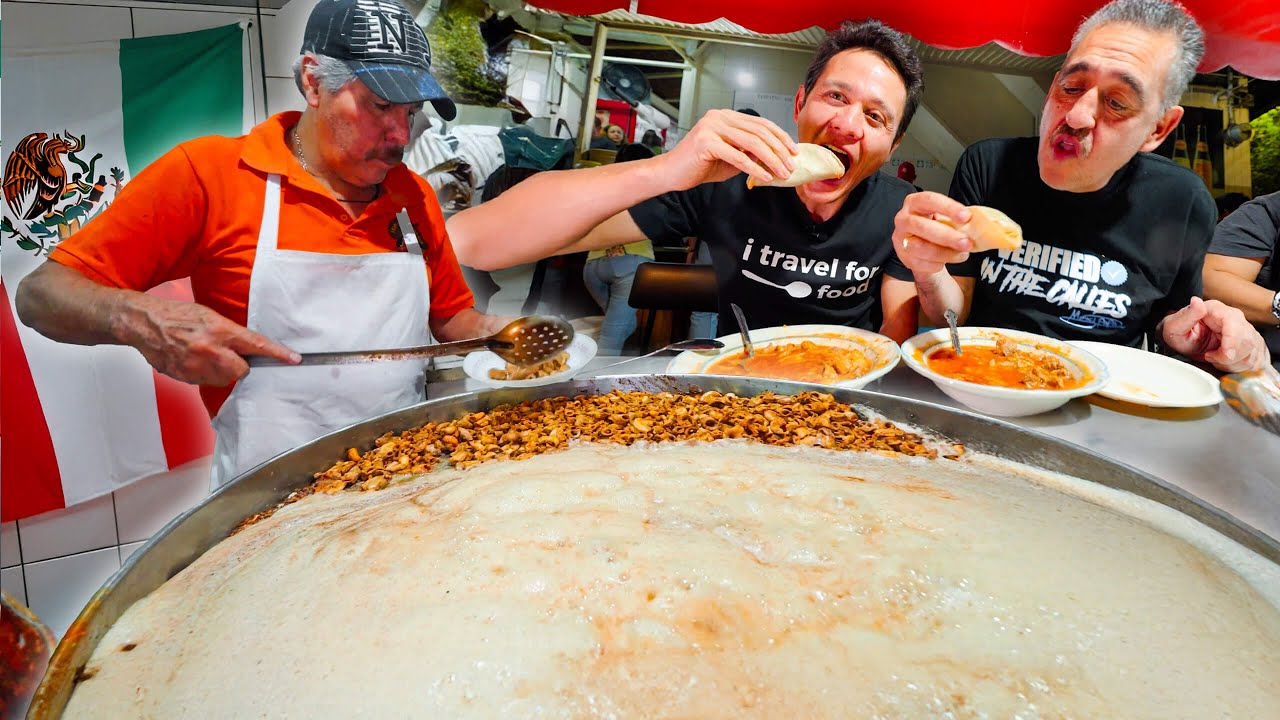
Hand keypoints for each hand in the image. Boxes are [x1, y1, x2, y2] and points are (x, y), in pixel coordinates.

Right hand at [121, 294, 298, 385]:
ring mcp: (195, 365)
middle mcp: (209, 349)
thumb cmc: (176, 315)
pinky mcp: (184, 376)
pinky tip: (193, 360)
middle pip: (241, 371)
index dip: (277, 353)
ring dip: (221, 372)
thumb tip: (248, 347)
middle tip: (229, 356)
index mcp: (219, 330)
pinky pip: (205, 382)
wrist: (143, 322)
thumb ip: (229, 332)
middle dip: (240, 366)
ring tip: (205, 355)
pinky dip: (204, 375)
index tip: (294, 359)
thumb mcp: (209, 315)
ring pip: (223, 379)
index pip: (256, 344)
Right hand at [658, 109, 797, 190]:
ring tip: (782, 173)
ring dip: (771, 160)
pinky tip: (764, 177)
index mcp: (726, 116)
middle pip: (759, 131)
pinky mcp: (706, 142)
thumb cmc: (699, 165)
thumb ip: (750, 153)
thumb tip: (775, 156)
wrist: (671, 173)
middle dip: (779, 150)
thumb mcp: (731, 157)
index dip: (780, 136)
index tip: (793, 151)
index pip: (760, 123)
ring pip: (752, 142)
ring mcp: (712, 127)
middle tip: (791, 165)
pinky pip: (737, 156)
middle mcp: (720, 117)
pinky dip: (754, 168)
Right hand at [891, 192, 973, 275]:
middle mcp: (903, 219)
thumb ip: (956, 219)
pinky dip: (939, 264)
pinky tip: (950, 259)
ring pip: (922, 248)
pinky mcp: (903, 257)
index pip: (929, 200)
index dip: (948, 208)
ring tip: (963, 254)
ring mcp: (900, 239)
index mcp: (914, 202)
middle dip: (948, 236)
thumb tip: (976, 224)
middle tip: (967, 243)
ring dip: (946, 253)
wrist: (922, 246)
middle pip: (923, 227)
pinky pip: (922, 263)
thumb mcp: (944, 217)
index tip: (966, 217)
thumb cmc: (936, 226)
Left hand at [1160, 297, 1270, 372]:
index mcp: (1218, 310)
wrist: (1185, 342)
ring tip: (1214, 357)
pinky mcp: (1252, 345)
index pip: (1235, 323)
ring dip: (1231, 364)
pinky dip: (1237, 367)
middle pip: (1247, 342)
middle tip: (1209, 356)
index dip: (1233, 341)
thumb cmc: (1180, 334)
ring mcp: (1246, 332)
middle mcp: (1235, 319)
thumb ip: (1186, 315)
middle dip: (1228, 357)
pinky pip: (1253, 362)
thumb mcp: (1174, 326)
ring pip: (1251, 355)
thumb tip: (1196, 302)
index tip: (1226, 354)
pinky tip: (1224, 361)